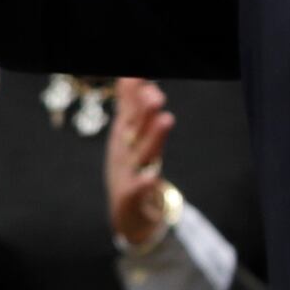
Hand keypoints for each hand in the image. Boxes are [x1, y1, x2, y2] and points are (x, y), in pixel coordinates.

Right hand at [107, 78, 176, 246]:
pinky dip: (142, 185)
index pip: (130, 113)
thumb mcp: (130, 137)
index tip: (139, 77)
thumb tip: (131, 76)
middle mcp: (123, 153)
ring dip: (153, 137)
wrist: (125, 213)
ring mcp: (125, 175)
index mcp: (124, 138)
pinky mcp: (130, 199)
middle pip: (135, 131)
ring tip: (167, 119)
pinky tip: (149, 179)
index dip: (133, 96)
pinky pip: (137, 191)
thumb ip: (131, 107)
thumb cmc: (130, 169)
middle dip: (144, 112)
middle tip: (156, 94)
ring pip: (142, 156)